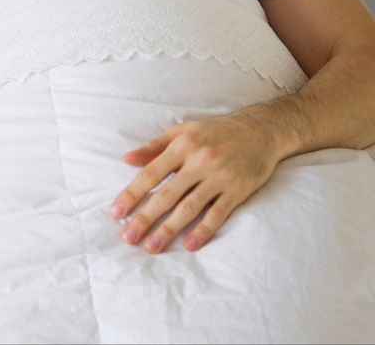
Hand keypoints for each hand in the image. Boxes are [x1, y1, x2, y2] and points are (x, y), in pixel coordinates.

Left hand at [109, 111, 294, 253]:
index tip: (116, 212)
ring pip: (190, 208)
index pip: (151, 174)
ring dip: (169, 229)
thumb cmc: (215, 131)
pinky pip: (218, 213)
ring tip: (152, 246)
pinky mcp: (238, 190)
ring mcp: (220, 177)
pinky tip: (189, 245)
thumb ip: (154, 147)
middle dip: (145, 218)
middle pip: (168, 195)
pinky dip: (204, 230)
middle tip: (128, 237)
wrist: (261, 130)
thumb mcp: (183, 131)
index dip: (132, 194)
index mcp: (182, 146)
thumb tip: (126, 159)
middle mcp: (200, 162)